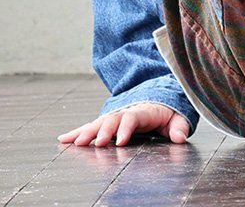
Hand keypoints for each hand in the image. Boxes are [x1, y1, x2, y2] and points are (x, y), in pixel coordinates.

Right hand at [57, 102, 188, 146]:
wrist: (157, 102)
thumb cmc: (167, 113)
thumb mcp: (177, 118)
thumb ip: (179, 127)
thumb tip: (180, 137)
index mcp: (143, 112)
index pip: (132, 118)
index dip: (126, 128)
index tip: (121, 141)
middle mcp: (125, 112)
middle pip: (112, 120)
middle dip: (102, 131)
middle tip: (93, 142)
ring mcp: (115, 117)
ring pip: (98, 123)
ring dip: (86, 131)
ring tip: (74, 142)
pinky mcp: (107, 123)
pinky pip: (91, 126)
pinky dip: (77, 132)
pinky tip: (64, 140)